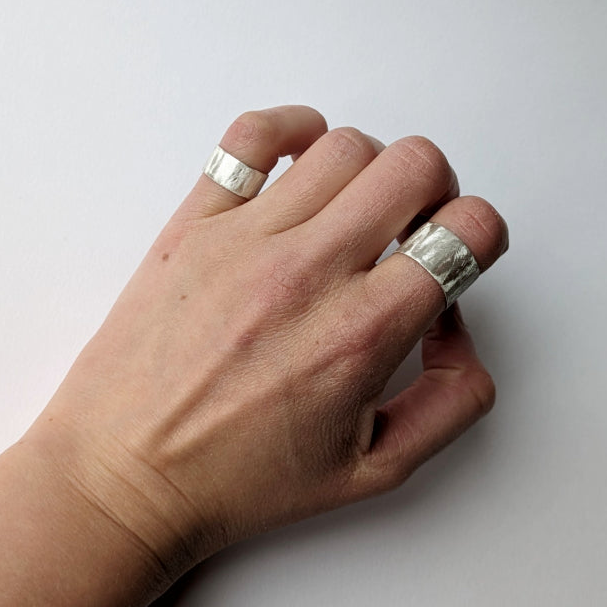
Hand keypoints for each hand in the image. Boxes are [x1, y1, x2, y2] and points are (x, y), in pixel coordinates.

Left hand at [29, 105, 507, 577]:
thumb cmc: (239, 478)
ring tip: (355, 209)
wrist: (126, 474)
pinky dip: (290, 128)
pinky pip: (251, 135)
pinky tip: (301, 159)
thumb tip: (458, 328)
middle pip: (413, 166)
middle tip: (416, 225)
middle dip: (436, 189)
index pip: (465, 232)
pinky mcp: (194, 221)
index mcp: (362, 333)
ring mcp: (247, 237)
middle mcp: (310, 272)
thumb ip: (451, 402)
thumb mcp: (375, 471)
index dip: (480, 237)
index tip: (457, 256)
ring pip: (344, 145)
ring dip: (370, 168)